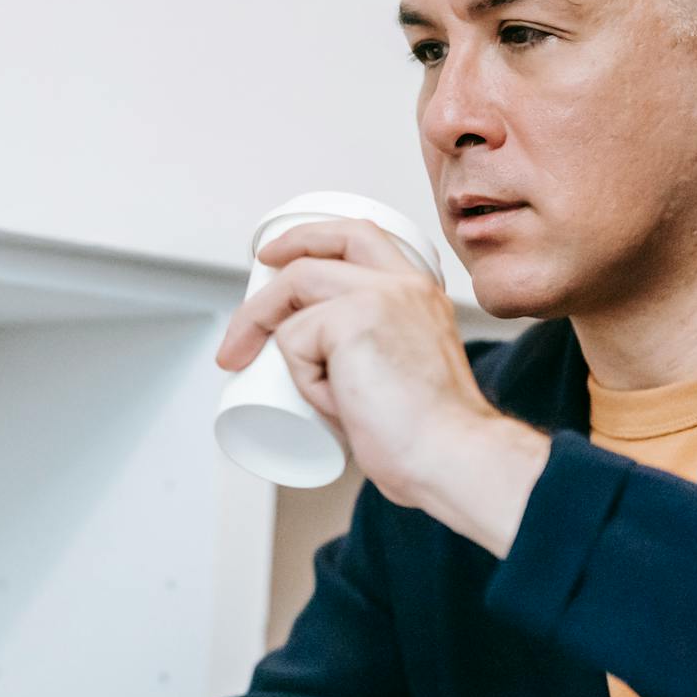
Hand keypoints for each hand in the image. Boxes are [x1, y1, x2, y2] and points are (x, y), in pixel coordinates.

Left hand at [213, 219, 547, 553]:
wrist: (452, 459)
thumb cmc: (430, 439)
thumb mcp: (402, 375)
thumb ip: (371, 354)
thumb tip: (318, 362)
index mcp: (421, 295)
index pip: (364, 237)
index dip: (316, 237)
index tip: (281, 256)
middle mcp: (405, 285)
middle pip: (328, 242)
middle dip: (280, 253)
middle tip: (250, 282)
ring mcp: (379, 297)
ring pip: (295, 285)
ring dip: (258, 323)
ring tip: (244, 363)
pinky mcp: (352, 320)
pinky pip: (293, 339)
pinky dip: (302, 378)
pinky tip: (335, 404)